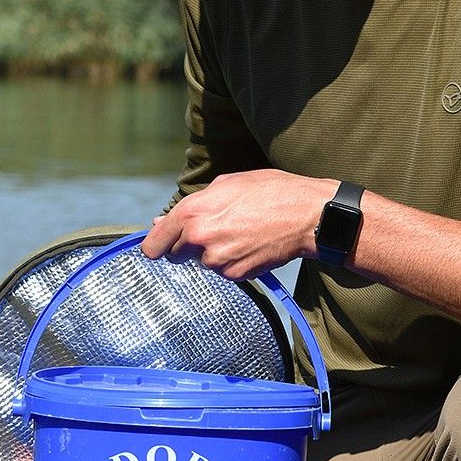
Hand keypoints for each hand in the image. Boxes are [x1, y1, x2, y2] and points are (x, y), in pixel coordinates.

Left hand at [141, 170, 334, 280]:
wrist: (307, 215)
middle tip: (214, 229)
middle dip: (188, 245)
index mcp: (192, 213)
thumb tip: (160, 223)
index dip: (156, 245)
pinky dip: (233, 261)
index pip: (153, 245)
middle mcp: (199, 239)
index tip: (160, 246)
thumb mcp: (225, 185)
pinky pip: (224, 270)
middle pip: (175, 255)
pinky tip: (250, 244)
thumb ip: (190, 206)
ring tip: (240, 231)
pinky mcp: (236, 275)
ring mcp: (217, 261)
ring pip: (203, 262)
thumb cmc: (270, 192)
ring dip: (214, 252)